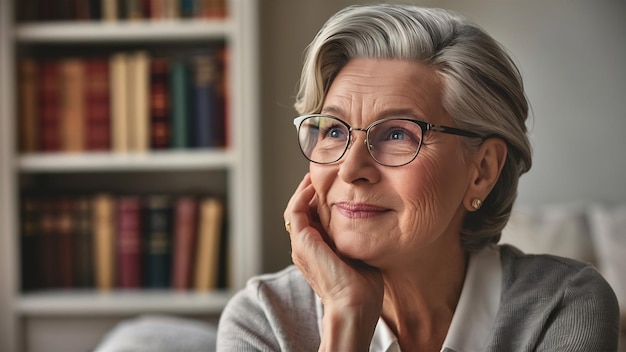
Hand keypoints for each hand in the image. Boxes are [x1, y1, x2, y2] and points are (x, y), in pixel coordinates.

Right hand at [284, 173, 383, 350]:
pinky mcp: (303, 242)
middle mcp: (305, 248)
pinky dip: (302, 195)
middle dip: (309, 191)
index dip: (319, 200)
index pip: (312, 219)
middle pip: (301, 211)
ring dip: (304, 189)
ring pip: (294, 208)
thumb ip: (357, 239)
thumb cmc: (363, 289)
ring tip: (315, 175)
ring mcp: (301, 246)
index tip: (333, 185)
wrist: (355, 306)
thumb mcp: (360, 255)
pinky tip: (314, 185)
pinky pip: (295, 211)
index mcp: (317, 252)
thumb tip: (371, 222)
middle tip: (321, 173)